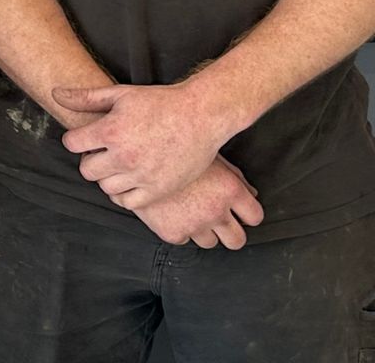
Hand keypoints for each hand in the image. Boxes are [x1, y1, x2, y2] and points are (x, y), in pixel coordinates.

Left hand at [55, 81, 228, 209]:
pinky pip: (128, 202)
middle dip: (90, 160)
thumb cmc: (160, 102)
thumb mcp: (120, 94)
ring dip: (107, 176)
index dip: (76, 140)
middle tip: (103, 152)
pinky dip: (123, 194)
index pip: (72, 144)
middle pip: (86, 170)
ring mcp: (142, 175)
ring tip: (119, 163)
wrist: (201, 116)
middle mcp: (124, 156)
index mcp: (111, 131)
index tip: (87, 137)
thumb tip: (55, 94)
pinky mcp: (159, 190)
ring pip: (105, 187)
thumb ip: (85, 98)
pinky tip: (128, 179)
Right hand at [131, 156, 261, 249]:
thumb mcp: (207, 154)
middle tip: (221, 222)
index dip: (247, 214)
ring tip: (191, 213)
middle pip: (237, 240)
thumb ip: (233, 176)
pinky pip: (184, 239)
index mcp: (229, 188)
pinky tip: (172, 211)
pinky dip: (179, 228)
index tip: (240, 212)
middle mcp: (215, 209)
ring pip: (210, 243)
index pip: (254, 216)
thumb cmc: (171, 145)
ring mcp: (193, 223)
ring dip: (203, 231)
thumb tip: (250, 193)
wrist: (133, 149)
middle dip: (231, 232)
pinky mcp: (171, 231)